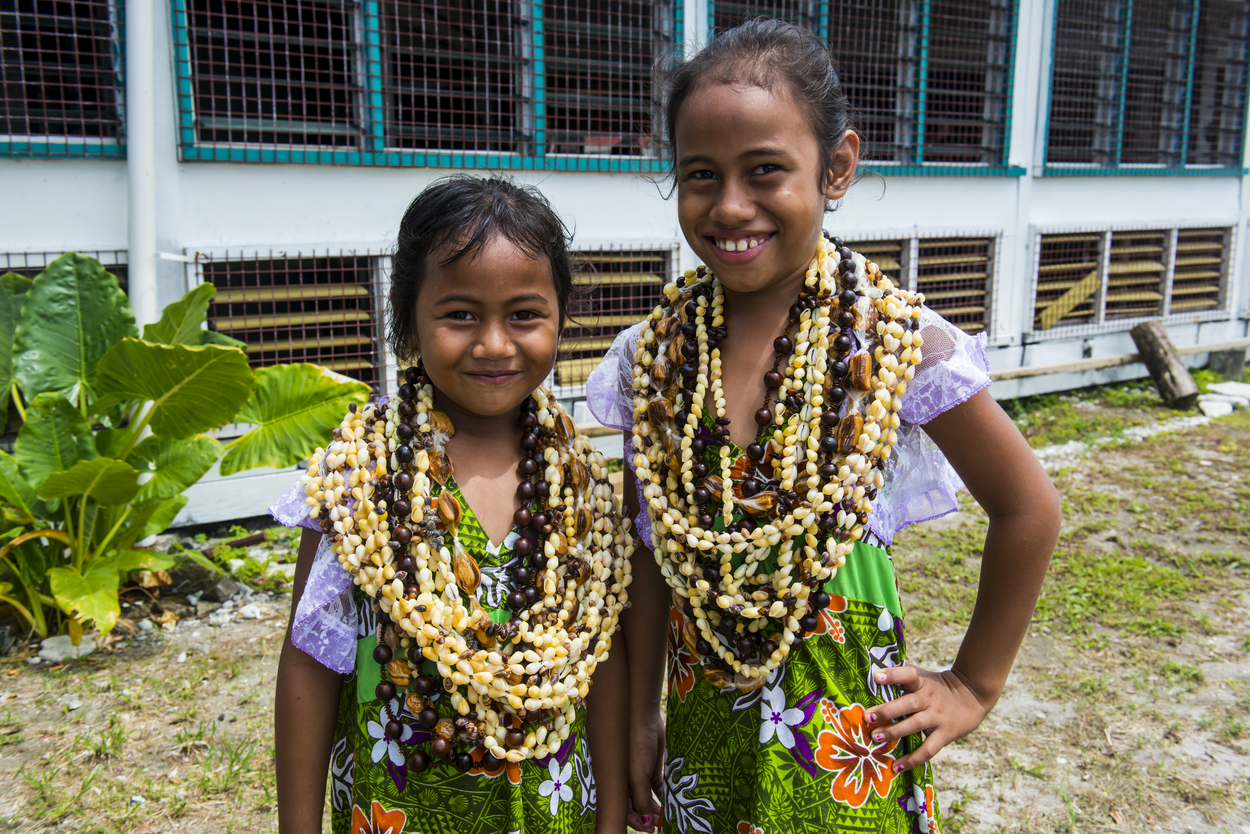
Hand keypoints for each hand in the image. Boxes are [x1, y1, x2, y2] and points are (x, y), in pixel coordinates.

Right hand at [625, 709, 664, 832]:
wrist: (642, 719)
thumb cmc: (635, 747)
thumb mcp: (637, 778)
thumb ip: (641, 801)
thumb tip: (647, 824)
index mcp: (618, 786)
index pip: (625, 811)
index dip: (637, 822)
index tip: (651, 830)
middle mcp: (627, 782)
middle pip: (637, 806)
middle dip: (648, 817)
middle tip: (662, 824)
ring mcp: (640, 774)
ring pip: (647, 797)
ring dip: (656, 808)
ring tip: (668, 816)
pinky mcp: (652, 767)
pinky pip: (656, 786)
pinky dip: (663, 795)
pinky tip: (670, 802)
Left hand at [868, 665, 990, 772]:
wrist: (973, 695)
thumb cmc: (938, 686)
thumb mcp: (923, 676)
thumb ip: (902, 676)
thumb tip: (872, 671)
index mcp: (922, 682)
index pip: (908, 675)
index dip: (893, 674)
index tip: (876, 676)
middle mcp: (929, 698)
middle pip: (908, 703)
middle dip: (887, 711)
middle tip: (868, 717)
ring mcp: (937, 717)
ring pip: (915, 725)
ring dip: (894, 732)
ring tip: (876, 738)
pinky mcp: (945, 734)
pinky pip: (928, 749)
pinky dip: (912, 760)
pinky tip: (896, 767)